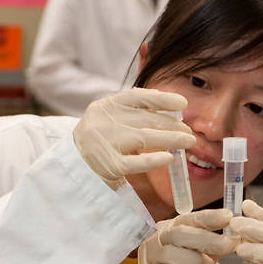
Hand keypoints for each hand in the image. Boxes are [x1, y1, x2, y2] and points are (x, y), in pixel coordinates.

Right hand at [73, 87, 195, 188]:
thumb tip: (173, 113)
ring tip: (187, 142)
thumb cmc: (102, 141)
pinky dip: (153, 160)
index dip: (162, 98)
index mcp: (106, 106)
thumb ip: (135, 113)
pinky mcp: (108, 166)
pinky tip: (168, 158)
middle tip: (189, 132)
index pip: (137, 97)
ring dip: (170, 139)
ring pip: (144, 138)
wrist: (73, 166)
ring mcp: (105, 144)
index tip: (182, 103)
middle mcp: (103, 122)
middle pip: (146, 119)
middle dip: (172, 125)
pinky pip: (135, 163)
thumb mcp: (112, 120)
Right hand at [138, 209, 237, 263]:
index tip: (227, 216)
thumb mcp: (206, 258)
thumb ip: (217, 247)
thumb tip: (235, 237)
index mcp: (172, 229)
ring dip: (196, 260)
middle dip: (207, 239)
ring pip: (172, 253)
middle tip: (228, 244)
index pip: (189, 219)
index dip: (208, 217)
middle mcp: (157, 240)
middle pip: (179, 233)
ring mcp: (150, 258)